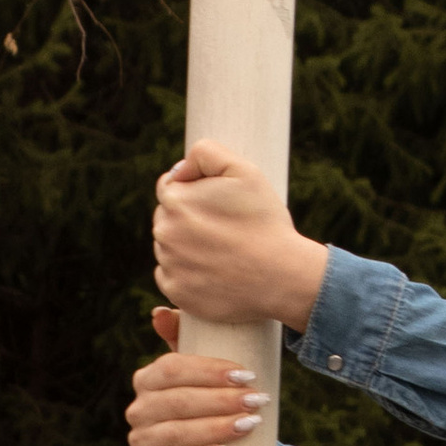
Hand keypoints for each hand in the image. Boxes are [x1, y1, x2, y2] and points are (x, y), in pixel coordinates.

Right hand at [127, 316, 265, 445]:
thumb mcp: (201, 373)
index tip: (247, 374)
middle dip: (221, 401)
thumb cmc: (208, 403)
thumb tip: (160, 312)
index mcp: (147, 379)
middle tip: (257, 400)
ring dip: (215, 428)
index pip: (172, 369)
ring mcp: (140, 441)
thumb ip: (185, 338)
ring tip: (249, 424)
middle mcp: (138, 409)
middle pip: (177, 401)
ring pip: (175, 433)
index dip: (209, 371)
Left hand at [151, 141, 326, 332]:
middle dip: (189, 219)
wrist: (282, 275)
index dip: (194, 192)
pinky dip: (186, 274)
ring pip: (169, 248)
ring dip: (187, 247)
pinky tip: (213, 271)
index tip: (218, 205)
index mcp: (175, 199)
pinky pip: (171, 277)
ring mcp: (169, 264)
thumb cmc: (265, 221)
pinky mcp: (177, 292)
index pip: (169, 187)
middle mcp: (164, 232)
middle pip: (167, 218)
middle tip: (224, 229)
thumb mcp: (243, 170)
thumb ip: (205, 153)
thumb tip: (178, 169)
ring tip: (222, 251)